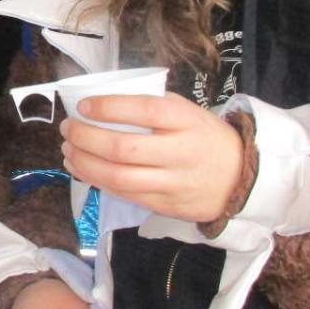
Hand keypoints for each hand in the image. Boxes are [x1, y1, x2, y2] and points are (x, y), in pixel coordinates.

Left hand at [60, 92, 242, 223]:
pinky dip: (97, 181)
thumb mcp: (188, 112)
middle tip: (68, 128)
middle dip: (86, 138)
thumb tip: (101, 103)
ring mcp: (173, 182)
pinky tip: (81, 168)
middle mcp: (180, 152)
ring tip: (68, 150)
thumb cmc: (204, 137)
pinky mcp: (165, 205)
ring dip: (85, 163)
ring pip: (119, 177)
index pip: (145, 110)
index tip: (84, 105)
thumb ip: (153, 107)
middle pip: (124, 148)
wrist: (241, 177)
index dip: (109, 107)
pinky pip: (124, 194)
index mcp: (187, 121)